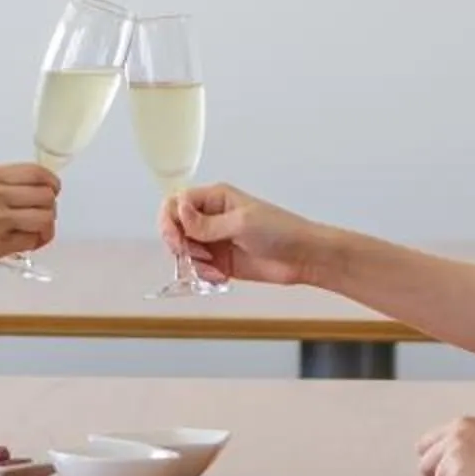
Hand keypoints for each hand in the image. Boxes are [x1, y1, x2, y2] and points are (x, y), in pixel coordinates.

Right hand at [0, 164, 57, 282]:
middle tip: (43, 215)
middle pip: (46, 195)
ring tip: (37, 233)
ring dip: (46, 227)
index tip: (52, 191)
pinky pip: (30, 241)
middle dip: (51, 206)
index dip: (51, 183)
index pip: (36, 172)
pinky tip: (26, 244)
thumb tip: (18, 187)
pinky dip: (34, 243)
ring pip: (45, 218)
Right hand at [162, 183, 322, 287]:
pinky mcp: (221, 262)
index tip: (176, 239)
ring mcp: (215, 240)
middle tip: (191, 256)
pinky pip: (199, 268)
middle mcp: (211, 217)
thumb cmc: (280, 231)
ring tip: (213, 268)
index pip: (177, 202)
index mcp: (215, 198)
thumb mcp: (241, 223)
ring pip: (185, 250)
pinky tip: (221, 277)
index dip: (170, 220)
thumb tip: (179, 211)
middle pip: (176, 227)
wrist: (303, 257)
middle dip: (179, 244)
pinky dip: (204, 275)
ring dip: (193, 262)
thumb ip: (207, 222)